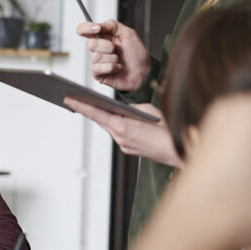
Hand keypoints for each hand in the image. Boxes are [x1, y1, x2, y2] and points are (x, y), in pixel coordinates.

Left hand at [65, 98, 181, 166]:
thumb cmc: (169, 130)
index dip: (81, 106)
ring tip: (92, 105)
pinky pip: (119, 134)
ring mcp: (125, 146)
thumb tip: (123, 108)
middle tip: (75, 98)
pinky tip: (115, 118)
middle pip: (101, 120)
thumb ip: (132, 108)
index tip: (68, 99)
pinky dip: (115, 125)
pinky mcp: (130, 149)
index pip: (96, 114)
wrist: (182, 151)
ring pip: (110, 127)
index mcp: (123, 127)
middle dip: (89, 109)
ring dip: (103, 117)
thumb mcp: (149, 111)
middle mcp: (120, 138)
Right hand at [76, 20, 150, 91]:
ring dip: (112, 58)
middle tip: (117, 49)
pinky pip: (97, 68)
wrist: (144, 73)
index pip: (84, 29)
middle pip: (90, 43)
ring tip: (119, 60)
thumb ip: (112, 25)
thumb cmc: (138, 55)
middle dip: (107, 46)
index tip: (97, 29)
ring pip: (96, 56)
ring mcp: (98, 61)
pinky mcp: (98, 73)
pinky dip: (111, 67)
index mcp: (104, 36)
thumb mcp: (129, 34)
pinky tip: (117, 68)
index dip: (86, 28)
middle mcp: (99, 48)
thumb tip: (98, 24)